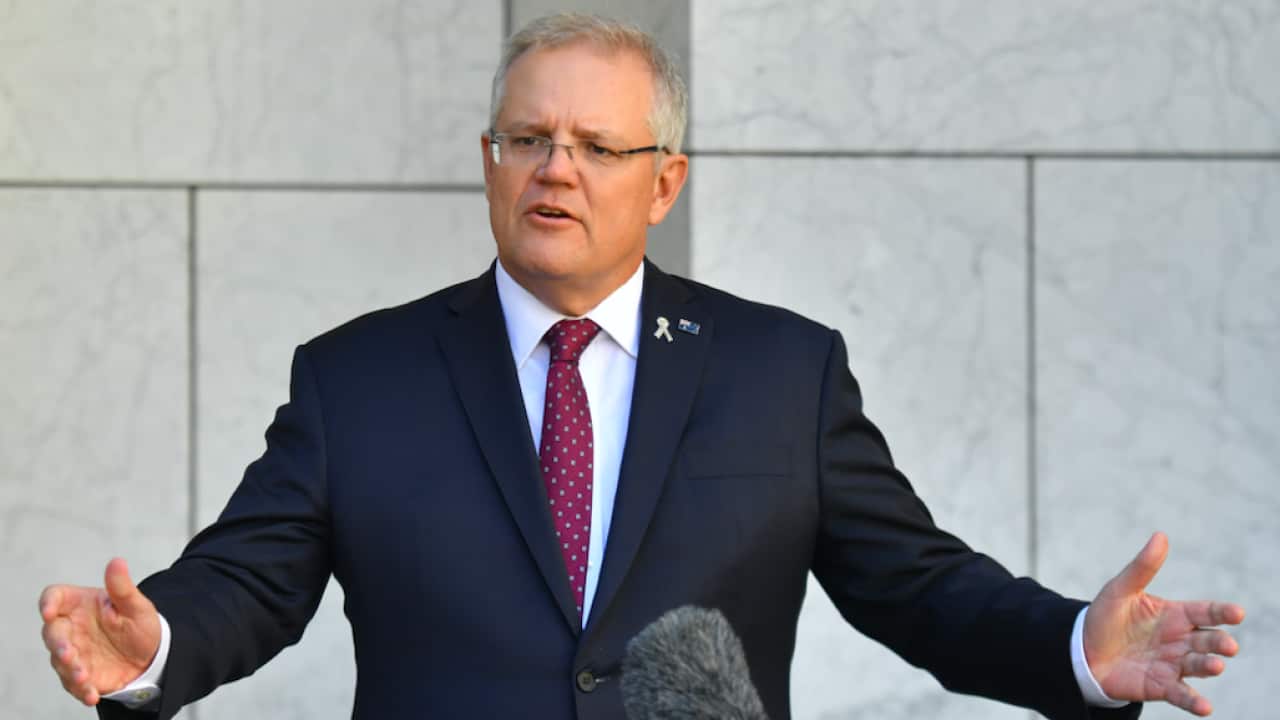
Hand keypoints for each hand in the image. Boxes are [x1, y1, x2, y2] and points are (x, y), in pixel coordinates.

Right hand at [38, 557, 161, 705]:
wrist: (153, 656)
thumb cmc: (140, 625)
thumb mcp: (137, 606)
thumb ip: (122, 588)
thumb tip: (117, 562)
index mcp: (80, 604)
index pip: (54, 597)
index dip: (48, 603)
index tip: (49, 610)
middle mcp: (71, 628)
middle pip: (52, 633)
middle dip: (58, 644)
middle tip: (69, 654)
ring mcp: (74, 652)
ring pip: (60, 661)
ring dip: (70, 669)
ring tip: (84, 676)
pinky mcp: (80, 674)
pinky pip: (74, 684)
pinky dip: (81, 689)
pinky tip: (92, 694)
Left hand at [1084, 532, 1244, 715]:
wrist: (1082, 652)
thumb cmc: (1104, 618)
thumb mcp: (1120, 590)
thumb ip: (1142, 567)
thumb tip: (1160, 536)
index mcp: (1175, 615)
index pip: (1205, 612)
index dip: (1222, 613)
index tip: (1237, 613)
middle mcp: (1180, 640)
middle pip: (1208, 641)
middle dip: (1220, 643)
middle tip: (1227, 645)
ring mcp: (1173, 664)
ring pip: (1199, 666)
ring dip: (1210, 667)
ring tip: (1216, 666)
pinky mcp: (1161, 686)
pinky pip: (1182, 695)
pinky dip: (1194, 702)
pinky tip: (1204, 708)